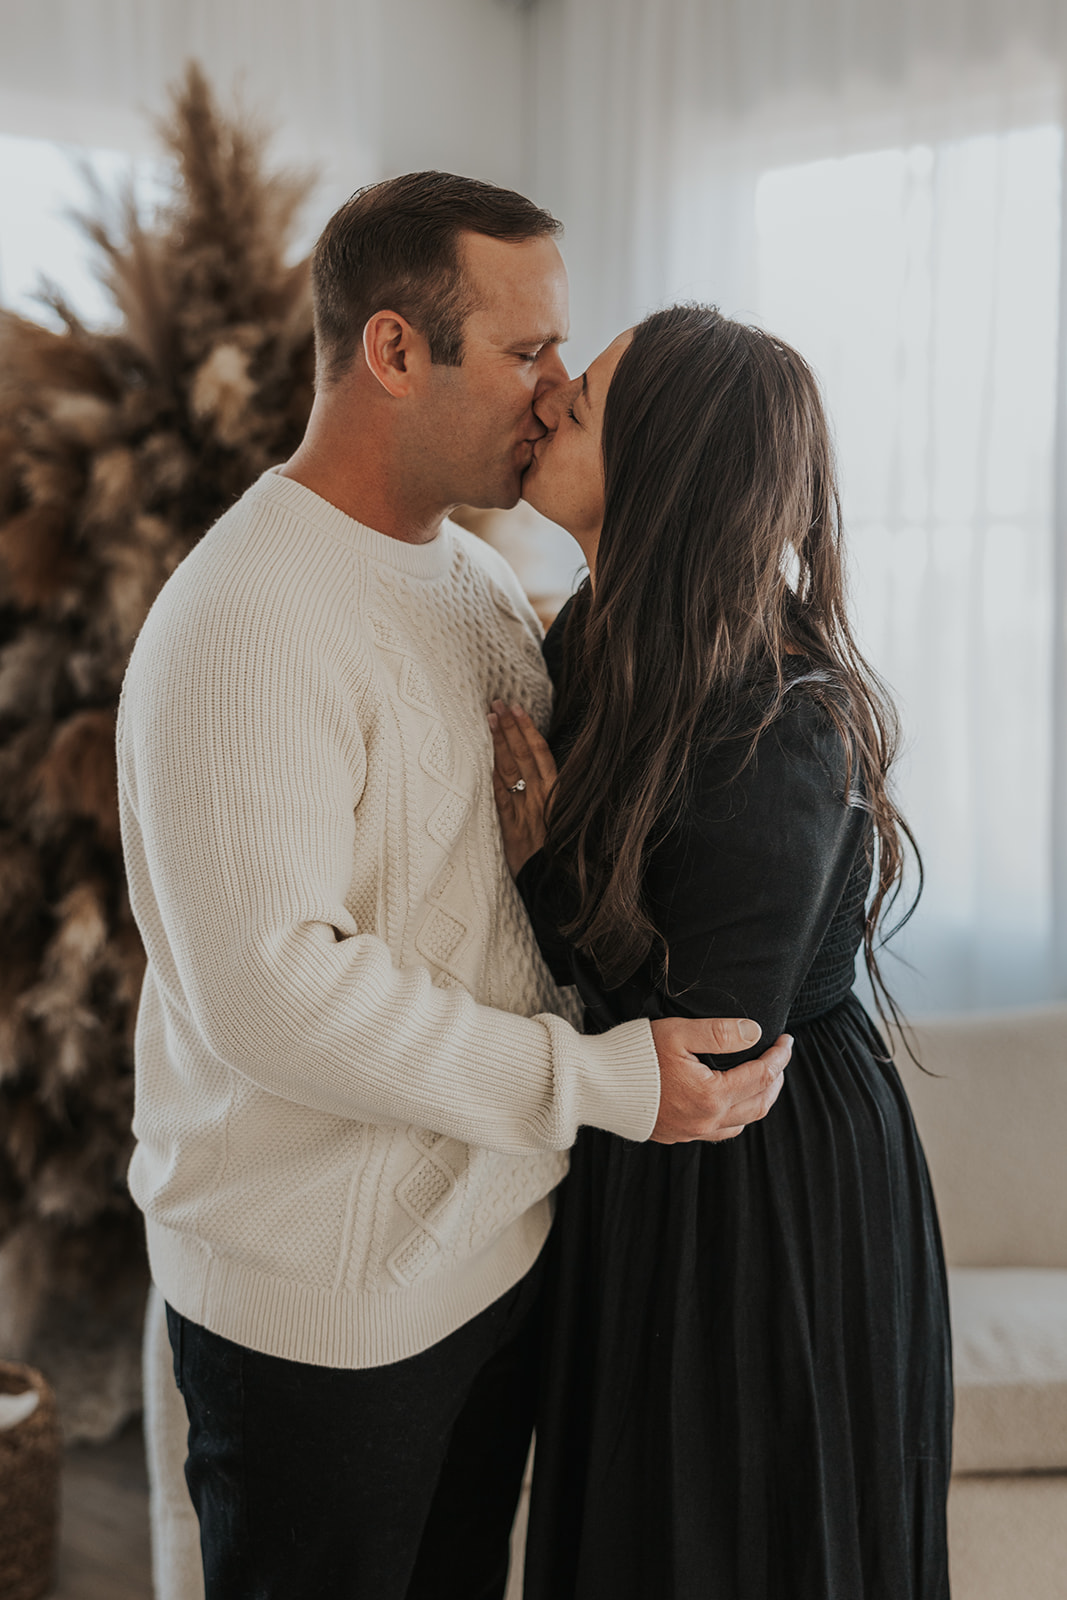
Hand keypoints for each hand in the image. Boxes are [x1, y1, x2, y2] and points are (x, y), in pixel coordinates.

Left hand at [489, 700, 557, 877]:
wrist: (560, 895)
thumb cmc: (566, 864)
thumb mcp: (571, 830)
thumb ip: (559, 806)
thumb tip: (547, 782)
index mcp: (558, 798)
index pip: (541, 756)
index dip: (528, 731)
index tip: (518, 710)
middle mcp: (542, 802)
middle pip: (523, 757)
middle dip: (510, 728)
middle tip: (498, 702)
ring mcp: (525, 815)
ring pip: (511, 771)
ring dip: (500, 743)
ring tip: (490, 718)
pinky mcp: (512, 832)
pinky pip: (501, 797)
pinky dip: (493, 775)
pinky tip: (485, 758)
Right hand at [649, 1018, 791, 1143]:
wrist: (596, 1085)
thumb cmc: (635, 1054)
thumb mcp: (678, 1033)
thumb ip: (720, 1032)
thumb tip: (755, 1032)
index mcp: (711, 1095)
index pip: (761, 1075)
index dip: (779, 1057)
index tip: (787, 1041)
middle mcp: (706, 1121)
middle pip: (759, 1104)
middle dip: (775, 1080)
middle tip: (779, 1059)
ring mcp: (692, 1132)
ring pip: (742, 1122)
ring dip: (759, 1101)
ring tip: (764, 1080)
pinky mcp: (678, 1135)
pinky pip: (720, 1132)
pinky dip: (737, 1116)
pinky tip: (732, 1102)